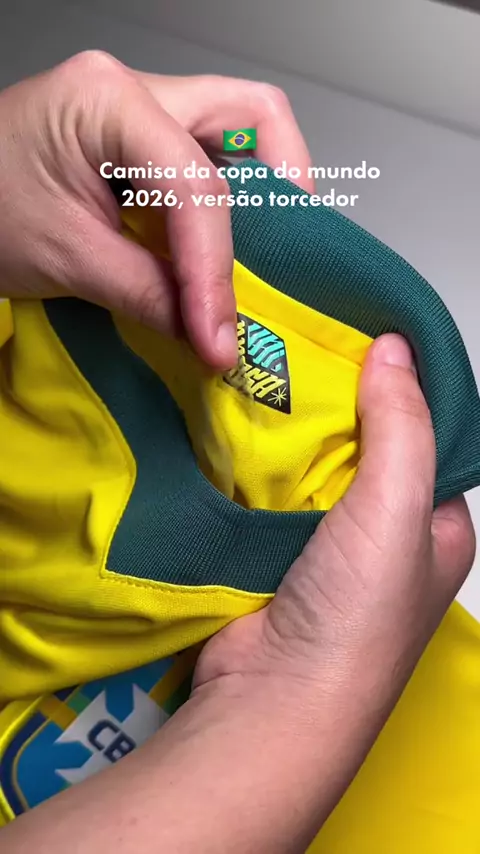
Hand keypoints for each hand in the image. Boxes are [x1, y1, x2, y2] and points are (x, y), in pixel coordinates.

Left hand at [0, 51, 313, 368]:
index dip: (216, 269)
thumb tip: (210, 331)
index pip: (194, 187)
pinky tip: (224, 251)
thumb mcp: (65, 260)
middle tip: (285, 263)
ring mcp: (141, 110)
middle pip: (251, 116)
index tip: (220, 335)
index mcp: (107, 102)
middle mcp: (135, 90)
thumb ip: (148, 293)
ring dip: (263, 196)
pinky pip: (210, 160)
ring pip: (240, 130)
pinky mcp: (140, 140)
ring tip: (261, 261)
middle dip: (283, 192)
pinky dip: (231, 207)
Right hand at [195, 333, 474, 759]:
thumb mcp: (400, 506)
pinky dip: (255, 466)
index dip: (403, 395)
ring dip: (291, 438)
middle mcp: (386, 541)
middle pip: (365, 453)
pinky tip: (235, 429)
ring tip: (264, 377)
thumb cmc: (356, 611)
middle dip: (339, 410)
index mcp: (435, 530)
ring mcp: (326, 551)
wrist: (274, 696)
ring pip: (311, 471)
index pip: (428, 443)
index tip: (366, 345)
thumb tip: (397, 347)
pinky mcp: (273, 556)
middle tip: (303, 355)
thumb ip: (402, 425)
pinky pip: (268, 495)